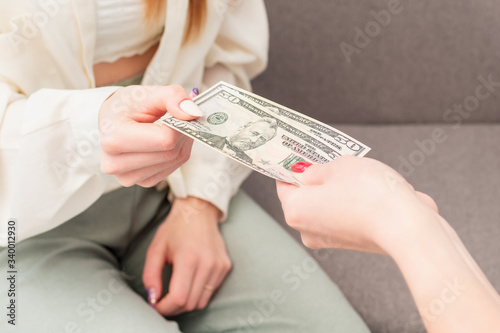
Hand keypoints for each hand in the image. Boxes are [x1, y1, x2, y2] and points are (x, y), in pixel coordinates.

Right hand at [99, 85, 203, 186]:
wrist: (112, 120)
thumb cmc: (126, 106)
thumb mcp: (146, 92)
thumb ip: (172, 97)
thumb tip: (193, 113)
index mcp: (114, 138)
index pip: (165, 139)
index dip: (180, 123)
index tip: (179, 112)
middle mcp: (116, 163)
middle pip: (171, 152)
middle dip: (181, 133)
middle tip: (176, 117)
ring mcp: (129, 177)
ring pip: (175, 161)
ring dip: (180, 143)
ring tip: (168, 127)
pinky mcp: (142, 182)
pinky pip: (173, 168)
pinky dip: (176, 153)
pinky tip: (165, 142)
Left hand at [142, 196, 231, 315]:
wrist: (199, 211)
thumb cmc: (175, 228)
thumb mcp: (156, 249)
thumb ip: (150, 275)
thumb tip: (153, 298)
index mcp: (188, 258)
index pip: (179, 298)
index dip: (165, 307)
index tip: (155, 305)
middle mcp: (207, 264)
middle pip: (190, 303)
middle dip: (173, 308)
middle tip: (162, 301)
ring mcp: (219, 266)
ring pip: (202, 301)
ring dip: (186, 303)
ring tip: (175, 294)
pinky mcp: (225, 267)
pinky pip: (211, 292)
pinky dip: (198, 294)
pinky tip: (189, 283)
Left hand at [276, 156, 438, 253]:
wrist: (407, 227)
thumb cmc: (370, 194)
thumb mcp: (339, 166)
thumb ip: (317, 169)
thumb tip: (306, 172)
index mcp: (295, 210)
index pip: (284, 183)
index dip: (292, 165)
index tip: (299, 152)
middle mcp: (307, 230)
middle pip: (306, 195)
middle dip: (319, 176)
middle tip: (333, 158)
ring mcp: (329, 239)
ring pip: (328, 204)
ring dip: (341, 188)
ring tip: (362, 174)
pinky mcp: (351, 242)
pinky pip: (347, 214)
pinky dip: (357, 202)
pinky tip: (375, 190)